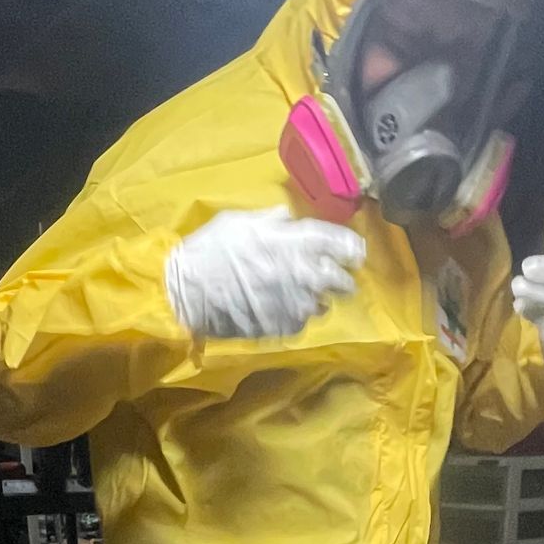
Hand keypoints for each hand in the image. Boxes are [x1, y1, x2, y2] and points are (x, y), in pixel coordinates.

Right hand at [165, 206, 364, 340]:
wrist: (188, 292)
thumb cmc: (210, 249)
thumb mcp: (240, 221)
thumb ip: (271, 219)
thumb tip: (288, 218)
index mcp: (293, 241)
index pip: (338, 242)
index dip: (351, 247)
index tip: (355, 252)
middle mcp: (302, 273)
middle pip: (341, 279)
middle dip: (344, 279)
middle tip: (340, 279)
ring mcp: (294, 303)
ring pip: (324, 304)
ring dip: (319, 299)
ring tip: (307, 296)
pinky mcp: (283, 326)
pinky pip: (302, 322)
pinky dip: (298, 315)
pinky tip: (284, 309)